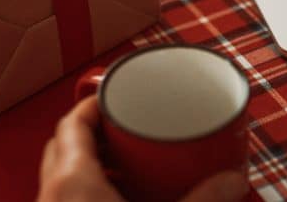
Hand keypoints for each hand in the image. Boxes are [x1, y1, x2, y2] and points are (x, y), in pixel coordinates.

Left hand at [37, 96, 248, 201]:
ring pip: (60, 178)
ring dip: (89, 166)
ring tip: (126, 167)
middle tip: (126, 129)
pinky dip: (87, 194)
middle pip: (62, 146)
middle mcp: (52, 197)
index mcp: (71, 181)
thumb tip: (235, 178)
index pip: (72, 122)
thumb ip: (203, 201)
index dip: (94, 103)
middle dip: (92, 133)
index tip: (118, 96)